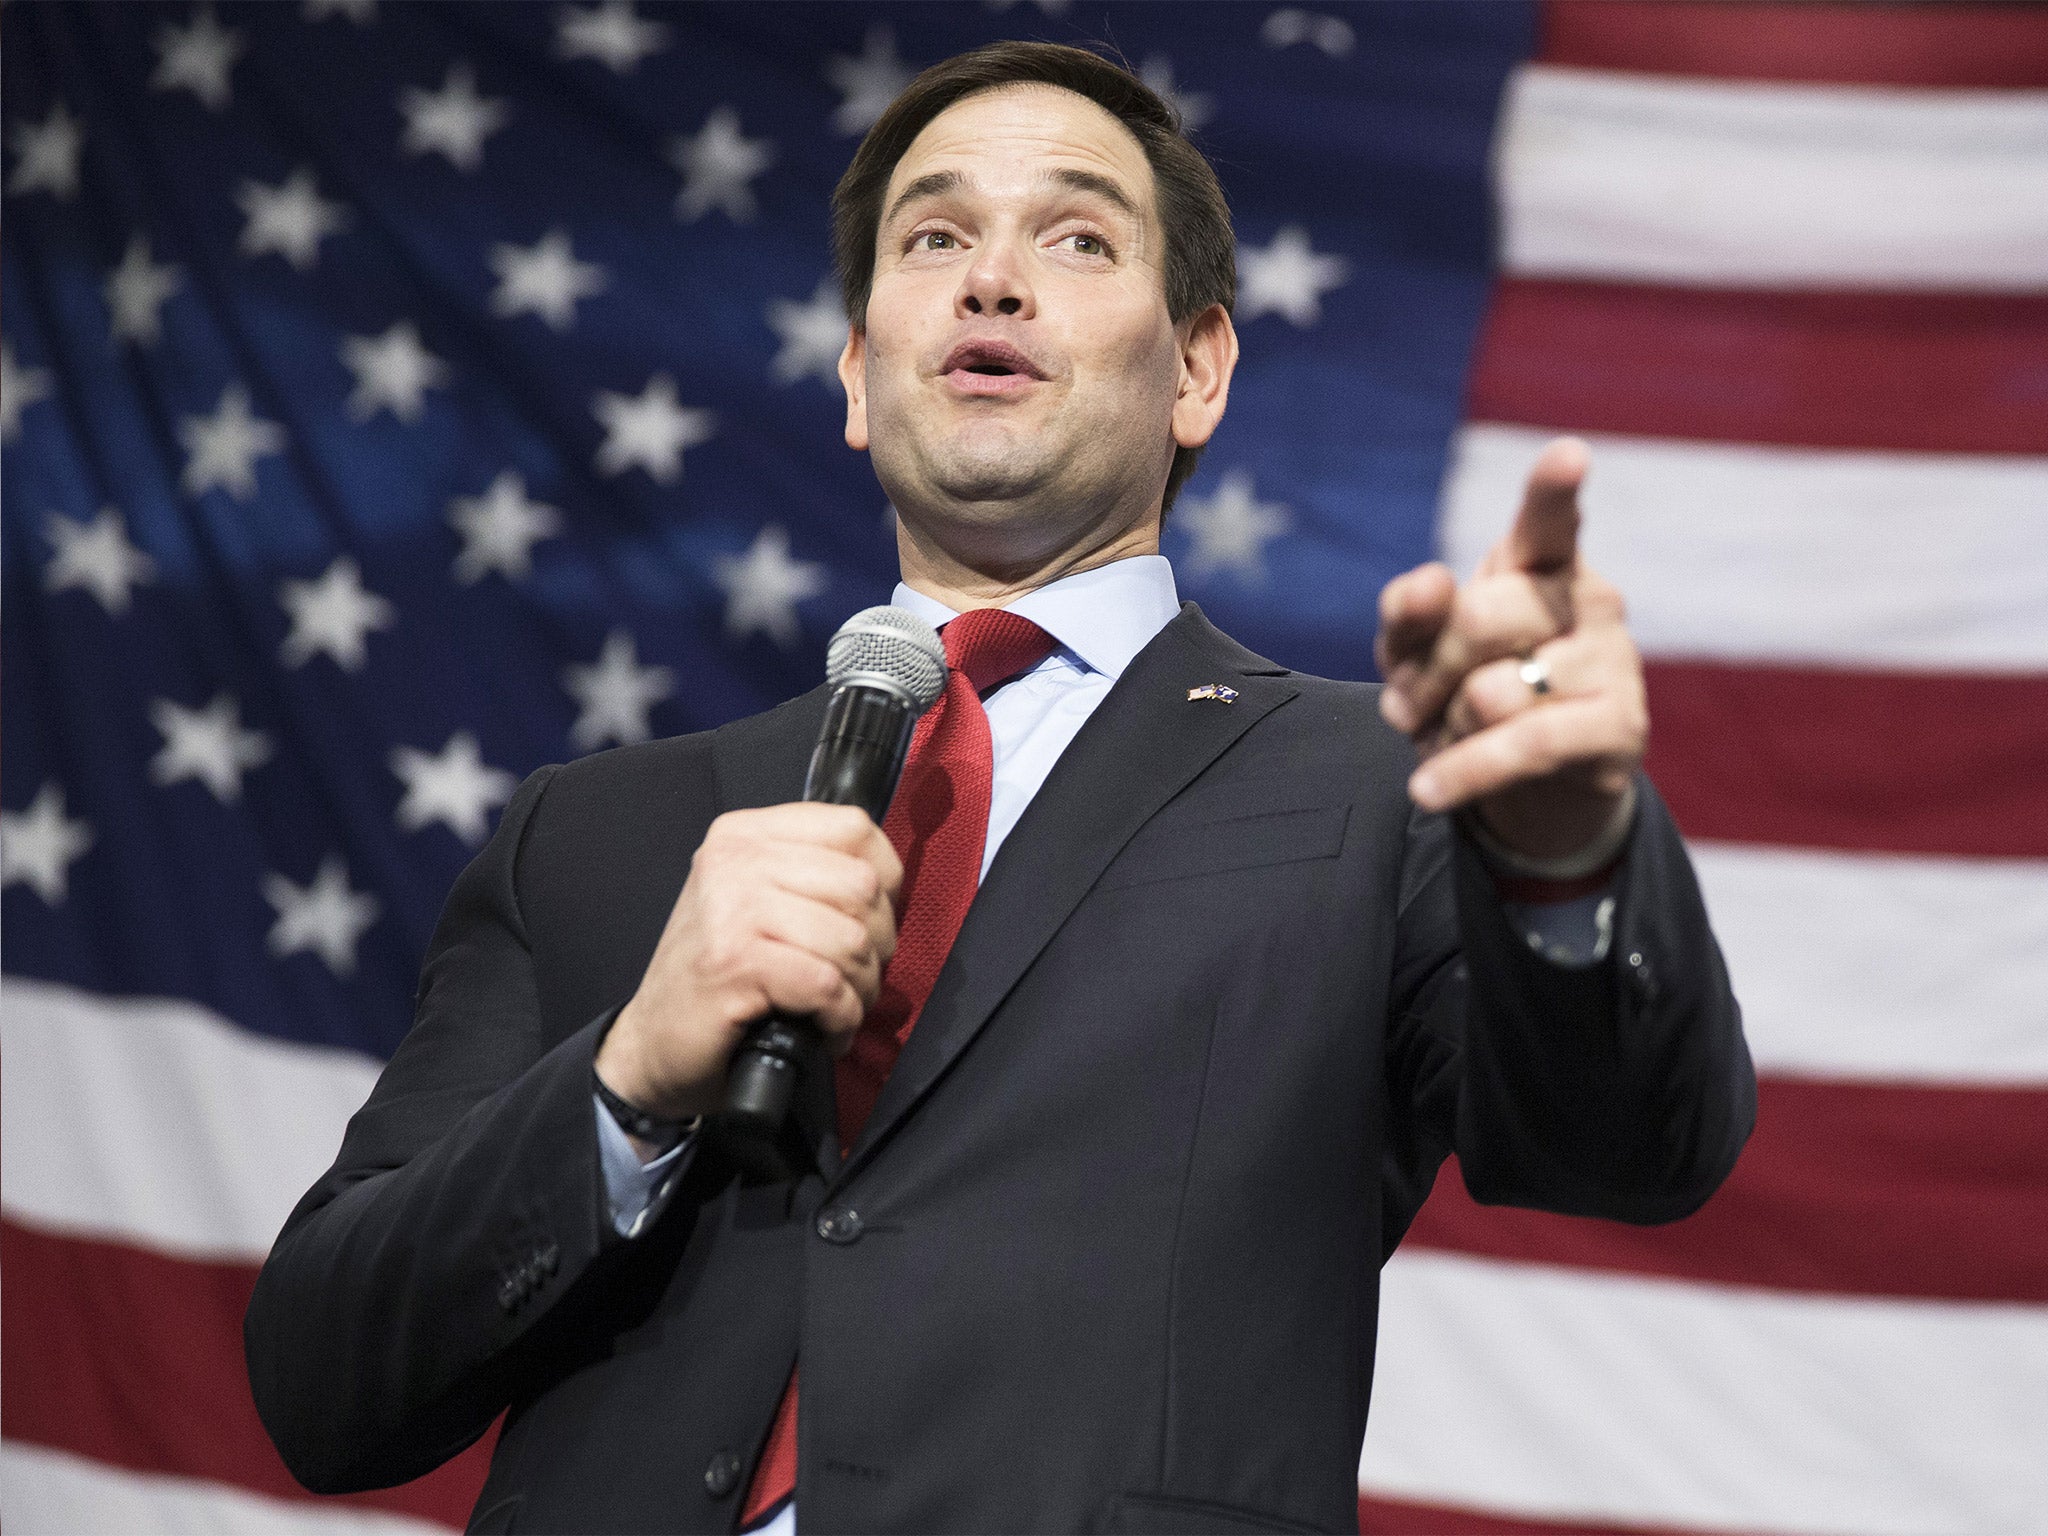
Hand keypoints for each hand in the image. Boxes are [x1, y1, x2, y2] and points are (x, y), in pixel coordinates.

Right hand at [595, 803, 901, 1121]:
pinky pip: (826, 984)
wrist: (653, 1044)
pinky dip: (839, 1017)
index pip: (853, 828)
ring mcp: (732, 910)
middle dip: (877, 943)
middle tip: (853, 975)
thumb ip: (811, 876)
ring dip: (860, 988)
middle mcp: (735, 861)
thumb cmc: (716, 978)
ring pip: (850, 939)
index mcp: (745, 835)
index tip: (870, 919)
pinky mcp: (734, 963)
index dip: (884, 879)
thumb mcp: (757, 903)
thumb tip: (886, 879)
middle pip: (860, 885)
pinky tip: (823, 1029)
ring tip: (837, 1007)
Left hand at [1374, 437, 1646, 860]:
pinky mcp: (1621, 725)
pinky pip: (1524, 744)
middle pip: (1482, 617)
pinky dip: (1464, 771)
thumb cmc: (1464, 692)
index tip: (1567, 454)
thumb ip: (1410, 613)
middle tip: (1405, 706)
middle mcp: (1588, 598)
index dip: (1553, 491)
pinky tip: (1428, 789)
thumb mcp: (1415, 653)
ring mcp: (1613, 659)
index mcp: (1540, 562)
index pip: (1548, 521)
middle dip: (1426, 670)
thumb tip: (1430, 581)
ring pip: (1494, 691)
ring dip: (1448, 727)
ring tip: (1450, 737)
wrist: (1522, 785)